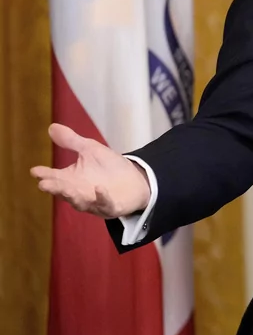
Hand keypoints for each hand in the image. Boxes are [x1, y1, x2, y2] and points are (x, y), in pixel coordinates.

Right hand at [30, 123, 151, 217]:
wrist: (135, 180)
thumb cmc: (108, 167)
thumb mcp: (90, 150)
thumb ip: (71, 141)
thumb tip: (52, 127)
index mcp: (71, 180)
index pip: (54, 177)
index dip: (44, 175)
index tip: (35, 171)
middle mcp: (79, 193)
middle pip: (64, 192)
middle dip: (55, 188)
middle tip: (44, 184)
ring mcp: (94, 202)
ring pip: (80, 202)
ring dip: (73, 197)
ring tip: (66, 190)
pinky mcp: (111, 207)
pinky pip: (106, 204)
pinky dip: (102, 198)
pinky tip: (99, 189)